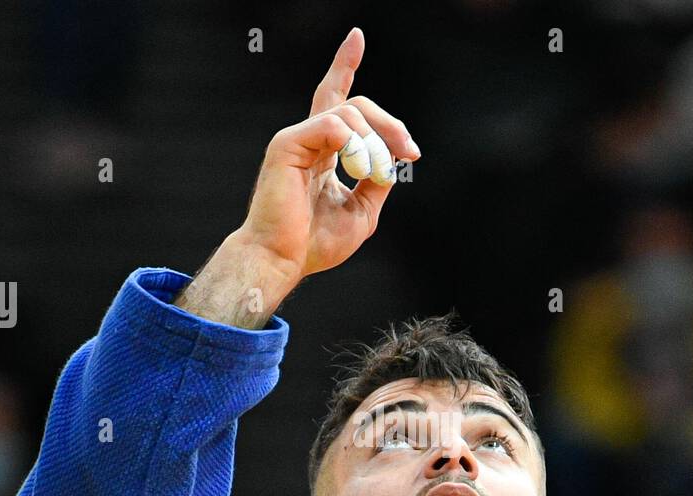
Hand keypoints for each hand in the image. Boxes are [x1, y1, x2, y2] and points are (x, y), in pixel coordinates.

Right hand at [238, 26, 420, 279]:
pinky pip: (332, 125)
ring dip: (376, 143)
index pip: (337, 101)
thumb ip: (378, 181)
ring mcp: (296, 139)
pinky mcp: (287, 143)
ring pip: (350, 113)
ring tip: (377, 173)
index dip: (345, 66)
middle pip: (356, 105)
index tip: (357, 37)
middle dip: (389, 124)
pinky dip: (355, 144)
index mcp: (323, 153)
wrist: (283, 260)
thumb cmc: (315, 243)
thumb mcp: (363, 211)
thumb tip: (394, 158)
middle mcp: (309, 140)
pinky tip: (359, 167)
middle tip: (409, 152)